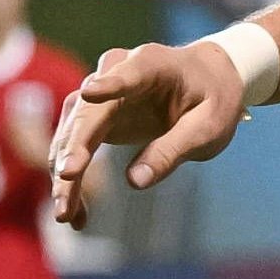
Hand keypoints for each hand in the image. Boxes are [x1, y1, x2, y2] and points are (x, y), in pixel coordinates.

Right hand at [52, 41, 255, 227]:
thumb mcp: (208, 127)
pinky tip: (73, 212)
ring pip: (72, 134)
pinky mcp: (93, 118)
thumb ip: (173, 149)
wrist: (209, 82)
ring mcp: (98, 95)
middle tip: (67, 177)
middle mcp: (116, 72)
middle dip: (75, 147)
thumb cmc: (214, 99)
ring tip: (65, 214)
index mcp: (152, 64)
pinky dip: (72, 181)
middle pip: (88, 113)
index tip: (90, 93)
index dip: (108, 84)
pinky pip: (75, 149)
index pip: (128, 74)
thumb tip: (135, 181)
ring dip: (66, 175)